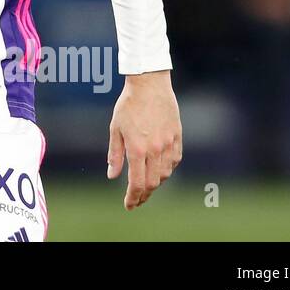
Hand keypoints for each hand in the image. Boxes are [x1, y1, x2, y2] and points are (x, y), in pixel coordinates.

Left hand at [106, 70, 181, 209]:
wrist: (149, 85)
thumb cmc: (128, 105)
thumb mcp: (115, 129)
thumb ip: (115, 154)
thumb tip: (112, 176)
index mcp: (137, 148)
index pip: (137, 182)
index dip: (133, 197)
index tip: (129, 205)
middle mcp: (155, 149)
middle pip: (152, 183)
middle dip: (143, 195)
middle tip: (136, 200)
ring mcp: (168, 144)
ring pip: (165, 174)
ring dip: (155, 183)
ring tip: (145, 185)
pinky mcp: (177, 137)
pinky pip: (174, 161)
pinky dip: (166, 170)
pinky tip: (159, 169)